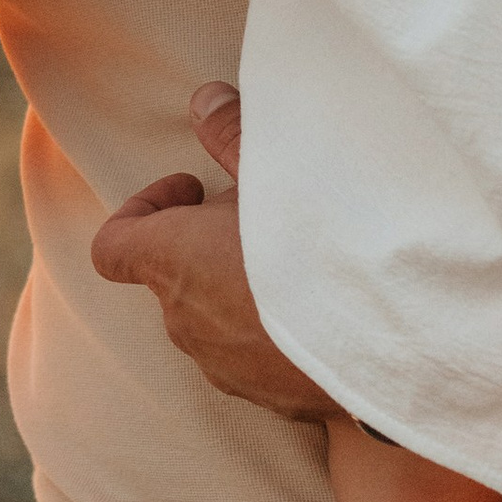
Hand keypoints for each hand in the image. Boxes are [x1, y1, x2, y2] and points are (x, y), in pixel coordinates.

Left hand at [90, 85, 341, 417]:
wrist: (389, 347)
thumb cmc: (321, 248)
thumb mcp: (279, 172)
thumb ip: (233, 134)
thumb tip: (204, 99)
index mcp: (173, 263)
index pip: (112, 247)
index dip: (142, 210)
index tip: (193, 188)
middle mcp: (186, 323)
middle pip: (171, 277)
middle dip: (205, 242)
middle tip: (262, 213)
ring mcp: (227, 369)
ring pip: (215, 320)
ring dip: (239, 289)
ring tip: (299, 260)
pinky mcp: (272, 402)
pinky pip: (257, 359)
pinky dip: (275, 333)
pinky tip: (327, 309)